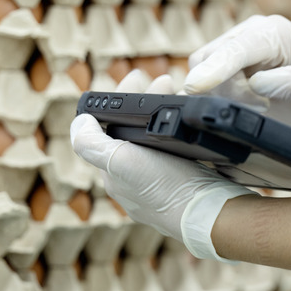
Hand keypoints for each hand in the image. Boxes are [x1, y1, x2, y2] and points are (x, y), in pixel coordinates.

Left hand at [70, 72, 254, 258]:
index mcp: (114, 172)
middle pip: (133, 129)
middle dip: (146, 100)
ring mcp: (159, 185)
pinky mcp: (184, 186)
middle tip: (167, 80)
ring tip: (180, 95)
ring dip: (164, 113)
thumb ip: (91, 143)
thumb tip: (79, 122)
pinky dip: (180, 131)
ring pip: (155, 139)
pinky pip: (176, 150)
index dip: (122, 97)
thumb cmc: (168, 188)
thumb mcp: (121, 161)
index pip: (109, 125)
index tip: (139, 75)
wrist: (212, 215)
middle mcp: (133, 181)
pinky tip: (191, 123)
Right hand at [185, 15, 290, 155]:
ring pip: (200, 75)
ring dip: (222, 99)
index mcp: (274, 32)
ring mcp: (235, 54)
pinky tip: (247, 109)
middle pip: (207, 60)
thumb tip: (257, 82)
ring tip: (261, 108)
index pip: (235, 48)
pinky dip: (215, 102)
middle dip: (223, 90)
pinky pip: (202, 88)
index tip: (197, 86)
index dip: (214, 68)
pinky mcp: (224, 73)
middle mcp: (250, 36)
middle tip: (260, 109)